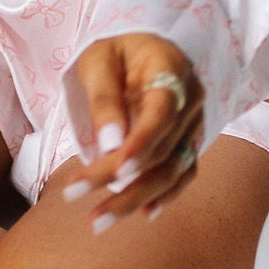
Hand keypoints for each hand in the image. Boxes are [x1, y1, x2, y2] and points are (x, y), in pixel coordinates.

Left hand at [60, 34, 203, 231]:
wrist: (141, 49)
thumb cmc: (116, 52)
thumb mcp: (99, 61)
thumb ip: (105, 100)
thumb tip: (110, 146)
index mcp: (171, 70)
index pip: (163, 111)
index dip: (143, 142)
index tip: (115, 168)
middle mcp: (191, 101)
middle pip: (162, 148)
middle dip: (119, 176)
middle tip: (74, 193)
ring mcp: (193, 125)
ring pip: (173, 169)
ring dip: (137, 197)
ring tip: (98, 219)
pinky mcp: (187, 144)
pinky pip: (181, 175)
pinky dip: (163, 195)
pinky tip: (141, 213)